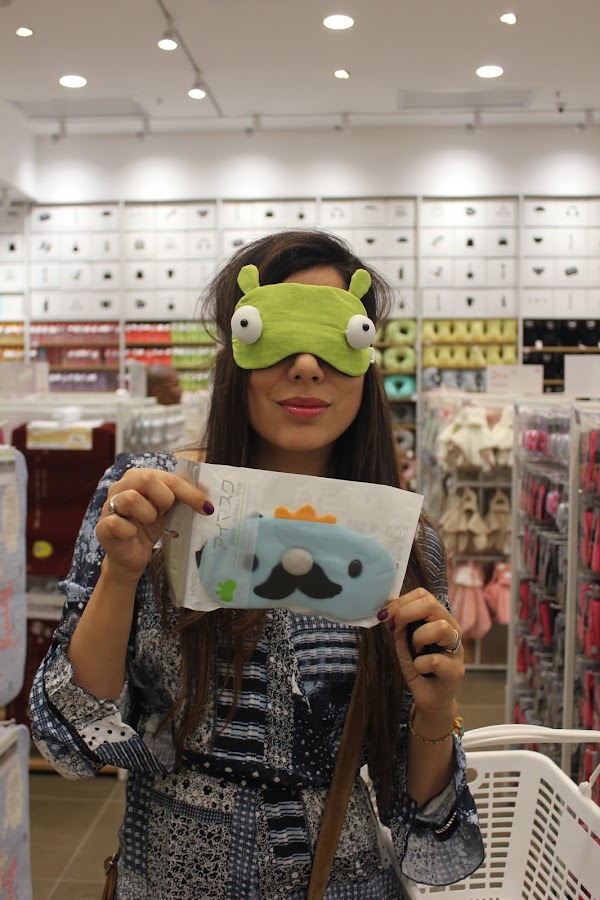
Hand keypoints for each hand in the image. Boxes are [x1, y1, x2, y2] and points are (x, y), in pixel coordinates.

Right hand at [97, 468, 212, 581]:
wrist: (133, 555)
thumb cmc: (150, 527)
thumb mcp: (170, 509)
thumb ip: (184, 496)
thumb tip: (209, 488)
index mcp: (138, 477)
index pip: (167, 477)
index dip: (189, 491)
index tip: (206, 507)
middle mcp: (121, 487)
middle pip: (145, 479)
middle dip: (165, 497)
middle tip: (167, 512)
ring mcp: (108, 506)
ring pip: (130, 498)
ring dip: (147, 514)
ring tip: (148, 523)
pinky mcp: (102, 527)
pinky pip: (116, 523)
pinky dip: (130, 530)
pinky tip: (133, 534)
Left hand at [378, 588, 463, 718]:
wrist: (431, 698)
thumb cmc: (420, 667)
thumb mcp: (404, 643)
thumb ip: (399, 626)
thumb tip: (386, 611)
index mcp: (439, 618)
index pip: (423, 595)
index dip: (401, 601)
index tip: (385, 615)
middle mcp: (451, 629)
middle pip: (432, 604)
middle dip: (406, 613)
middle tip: (394, 628)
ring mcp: (456, 649)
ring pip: (440, 627)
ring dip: (418, 637)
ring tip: (415, 649)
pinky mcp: (455, 671)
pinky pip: (435, 660)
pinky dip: (420, 664)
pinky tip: (420, 669)